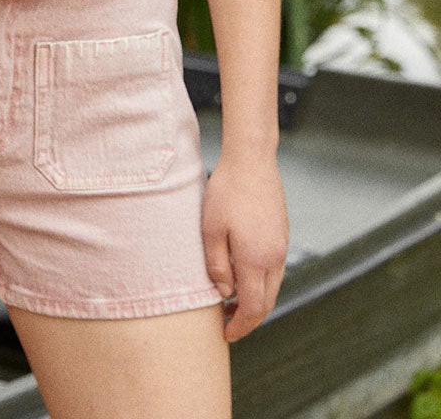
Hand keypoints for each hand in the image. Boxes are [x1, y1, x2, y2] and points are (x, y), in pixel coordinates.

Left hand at [201, 151, 288, 342]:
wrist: (251, 159)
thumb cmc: (226, 191)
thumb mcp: (211, 229)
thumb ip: (217, 265)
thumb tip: (225, 292)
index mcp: (257, 259)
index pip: (254, 308)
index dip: (240, 326)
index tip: (225, 333)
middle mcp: (275, 257)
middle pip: (267, 302)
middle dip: (249, 318)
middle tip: (227, 322)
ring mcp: (282, 245)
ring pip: (273, 286)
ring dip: (256, 300)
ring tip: (231, 300)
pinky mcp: (282, 233)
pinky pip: (275, 269)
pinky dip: (261, 282)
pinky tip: (243, 274)